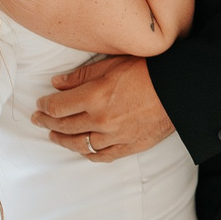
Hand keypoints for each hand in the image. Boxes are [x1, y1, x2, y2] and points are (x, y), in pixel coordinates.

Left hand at [35, 55, 174, 161]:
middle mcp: (102, 119)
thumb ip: (81, 76)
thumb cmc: (149, 71)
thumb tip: (56, 83)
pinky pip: (101, 155)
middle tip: (39, 119)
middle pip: (65, 125)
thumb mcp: (112, 64)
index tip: (40, 104)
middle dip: (48, 122)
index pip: (58, 106)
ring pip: (80, 144)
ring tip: (54, 135)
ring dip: (63, 140)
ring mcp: (115, 136)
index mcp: (95, 96)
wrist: (181, 90)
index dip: (45, 106)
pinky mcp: (129, 146)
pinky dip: (88, 153)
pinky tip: (81, 149)